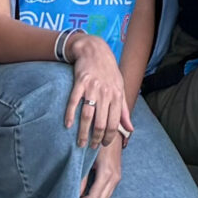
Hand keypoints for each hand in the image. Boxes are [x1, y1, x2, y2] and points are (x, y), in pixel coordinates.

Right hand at [62, 33, 131, 149]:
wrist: (95, 51)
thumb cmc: (109, 72)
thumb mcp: (120, 89)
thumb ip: (124, 110)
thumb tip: (130, 129)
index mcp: (117, 96)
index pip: (114, 123)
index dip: (109, 137)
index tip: (103, 145)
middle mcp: (106, 93)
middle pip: (100, 122)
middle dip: (96, 138)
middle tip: (91, 147)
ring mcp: (92, 88)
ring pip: (87, 115)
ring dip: (83, 132)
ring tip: (80, 143)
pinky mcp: (80, 82)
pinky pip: (74, 101)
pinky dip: (70, 114)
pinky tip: (67, 125)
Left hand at [78, 132, 123, 197]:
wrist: (113, 130)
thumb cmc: (97, 141)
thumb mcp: (87, 157)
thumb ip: (81, 176)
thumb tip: (74, 193)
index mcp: (107, 173)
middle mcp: (115, 178)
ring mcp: (117, 178)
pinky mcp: (116, 177)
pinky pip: (106, 194)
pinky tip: (84, 195)